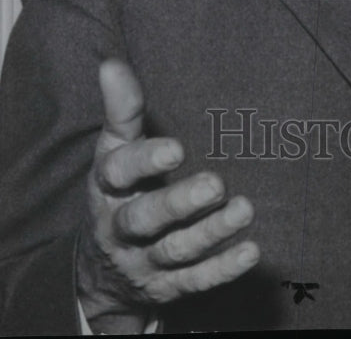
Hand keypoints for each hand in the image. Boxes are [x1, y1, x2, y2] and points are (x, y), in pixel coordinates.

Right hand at [76, 59, 257, 331]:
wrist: (99, 269)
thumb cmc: (119, 189)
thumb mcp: (113, 150)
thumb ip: (120, 110)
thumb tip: (111, 64)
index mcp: (107, 188)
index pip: (118, 174)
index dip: (144, 161)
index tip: (175, 148)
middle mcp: (120, 227)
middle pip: (144, 218)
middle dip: (178, 203)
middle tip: (214, 184)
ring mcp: (143, 261)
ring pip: (176, 250)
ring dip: (211, 232)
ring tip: (245, 209)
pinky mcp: (166, 286)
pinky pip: (195, 280)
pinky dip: (222, 267)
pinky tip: (250, 250)